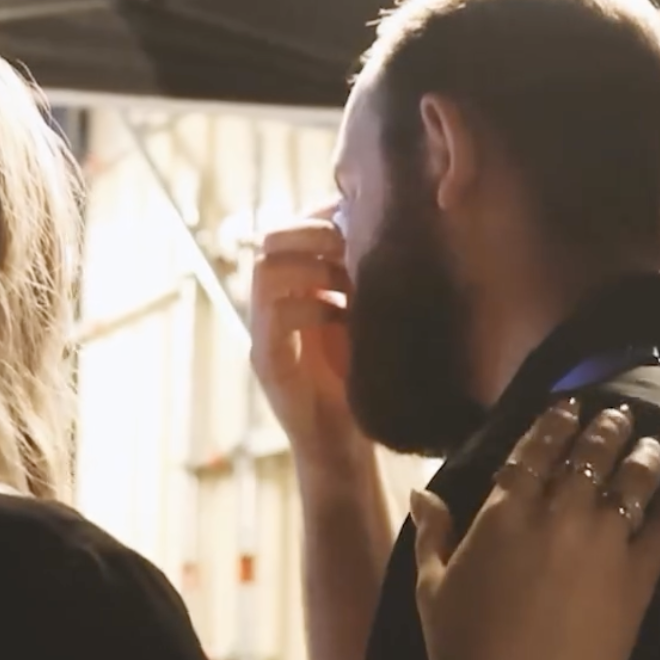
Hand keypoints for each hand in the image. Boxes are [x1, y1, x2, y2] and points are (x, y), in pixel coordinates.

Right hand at [250, 211, 362, 472]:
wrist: (344, 444)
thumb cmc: (360, 378)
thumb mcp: (366, 318)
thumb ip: (365, 279)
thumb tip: (395, 230)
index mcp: (294, 288)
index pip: (291, 228)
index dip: (319, 214)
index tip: (359, 216)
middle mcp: (272, 304)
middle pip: (270, 240)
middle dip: (311, 231)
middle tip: (348, 242)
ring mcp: (264, 333)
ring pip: (265, 271)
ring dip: (310, 266)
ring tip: (345, 277)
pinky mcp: (268, 363)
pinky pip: (275, 318)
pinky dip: (310, 308)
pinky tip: (340, 315)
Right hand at [413, 401, 659, 659]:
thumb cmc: (462, 649)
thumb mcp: (432, 586)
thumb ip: (432, 533)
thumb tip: (422, 493)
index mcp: (504, 512)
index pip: (536, 447)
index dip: (555, 421)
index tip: (569, 406)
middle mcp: (557, 515)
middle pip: (590, 453)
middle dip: (606, 427)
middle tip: (618, 415)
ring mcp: (601, 544)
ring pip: (632, 480)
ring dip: (643, 455)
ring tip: (651, 445)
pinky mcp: (635, 580)